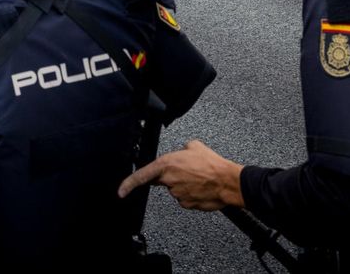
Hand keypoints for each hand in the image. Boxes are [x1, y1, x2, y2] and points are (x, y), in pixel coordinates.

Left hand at [117, 140, 243, 210]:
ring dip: (184, 184)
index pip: (142, 176)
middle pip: (163, 180)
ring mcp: (178, 194)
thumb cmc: (213, 164)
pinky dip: (191, 193)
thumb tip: (182, 151)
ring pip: (175, 189)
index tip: (121, 191)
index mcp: (167, 165)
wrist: (228, 181)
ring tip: (198, 177)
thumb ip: (182, 148)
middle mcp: (169, 181)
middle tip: (188, 171)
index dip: (128, 184)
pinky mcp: (187, 204)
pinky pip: (185, 198)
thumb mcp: (194, 146)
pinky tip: (201, 187)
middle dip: (172, 176)